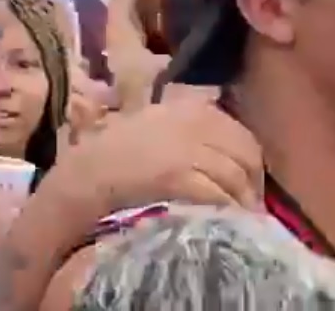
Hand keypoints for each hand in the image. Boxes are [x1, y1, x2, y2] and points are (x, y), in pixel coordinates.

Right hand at [48, 96, 262, 218]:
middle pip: (244, 152)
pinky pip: (218, 195)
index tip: (248, 184)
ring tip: (241, 223)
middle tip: (251, 208)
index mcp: (184, 108)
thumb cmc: (108, 156)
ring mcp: (185, 148)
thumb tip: (217, 147)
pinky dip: (226, 212)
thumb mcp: (147, 127)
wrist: (81, 178)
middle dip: (252, 183)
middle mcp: (189, 122)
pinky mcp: (178, 175)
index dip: (248, 161)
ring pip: (235, 176)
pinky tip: (225, 226)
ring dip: (243, 202)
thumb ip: (180, 129)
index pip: (235, 131)